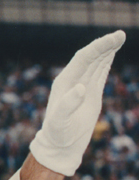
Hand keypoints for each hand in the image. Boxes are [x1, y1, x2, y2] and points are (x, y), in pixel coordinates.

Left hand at [29, 30, 124, 175]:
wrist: (60, 145)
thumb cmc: (58, 134)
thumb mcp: (60, 121)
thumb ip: (68, 105)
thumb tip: (80, 87)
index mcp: (65, 82)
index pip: (83, 58)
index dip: (98, 47)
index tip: (114, 38)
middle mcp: (72, 80)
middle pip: (90, 57)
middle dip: (105, 45)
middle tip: (121, 35)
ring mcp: (82, 85)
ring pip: (96, 63)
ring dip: (107, 50)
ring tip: (120, 38)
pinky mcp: (90, 93)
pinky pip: (99, 73)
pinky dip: (106, 61)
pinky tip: (112, 53)